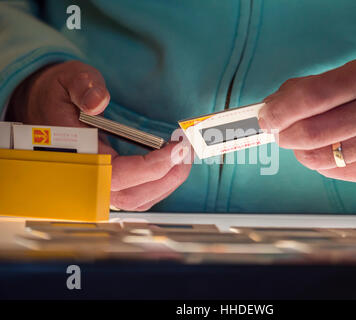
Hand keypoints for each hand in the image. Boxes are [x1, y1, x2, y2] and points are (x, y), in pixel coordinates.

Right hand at [7, 60, 191, 209]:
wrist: (44, 108)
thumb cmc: (58, 96)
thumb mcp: (68, 79)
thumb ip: (82, 86)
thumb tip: (99, 101)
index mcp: (76, 155)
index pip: (116, 175)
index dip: (151, 168)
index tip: (177, 149)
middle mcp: (88, 178)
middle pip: (134, 195)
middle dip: (169, 175)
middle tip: (190, 149)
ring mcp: (100, 184)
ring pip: (140, 199)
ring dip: (169, 181)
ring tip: (187, 155)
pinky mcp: (111, 183)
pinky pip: (140, 194)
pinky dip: (162, 183)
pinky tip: (175, 163)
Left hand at [258, 56, 355, 184]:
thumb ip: (316, 85)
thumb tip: (276, 104)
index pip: (311, 97)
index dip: (279, 108)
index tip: (266, 113)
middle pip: (308, 134)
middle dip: (281, 132)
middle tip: (276, 127)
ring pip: (314, 158)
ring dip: (297, 148)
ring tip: (303, 136)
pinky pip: (328, 171)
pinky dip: (316, 159)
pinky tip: (326, 147)